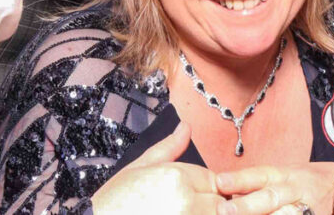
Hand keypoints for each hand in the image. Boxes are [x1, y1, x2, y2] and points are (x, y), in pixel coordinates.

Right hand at [91, 121, 222, 213]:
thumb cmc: (113, 202)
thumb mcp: (138, 168)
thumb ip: (169, 148)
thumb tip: (186, 127)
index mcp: (176, 178)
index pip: (214, 180)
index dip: (206, 187)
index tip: (193, 195)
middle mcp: (185, 202)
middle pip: (220, 203)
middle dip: (210, 205)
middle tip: (189, 206)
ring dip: (205, 214)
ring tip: (183, 212)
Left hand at [215, 162, 333, 214]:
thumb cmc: (316, 183)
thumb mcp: (294, 176)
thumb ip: (266, 184)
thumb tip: (228, 193)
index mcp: (290, 175)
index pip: (262, 175)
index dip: (241, 179)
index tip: (219, 182)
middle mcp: (300, 191)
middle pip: (271, 198)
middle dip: (247, 206)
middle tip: (223, 211)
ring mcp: (312, 210)